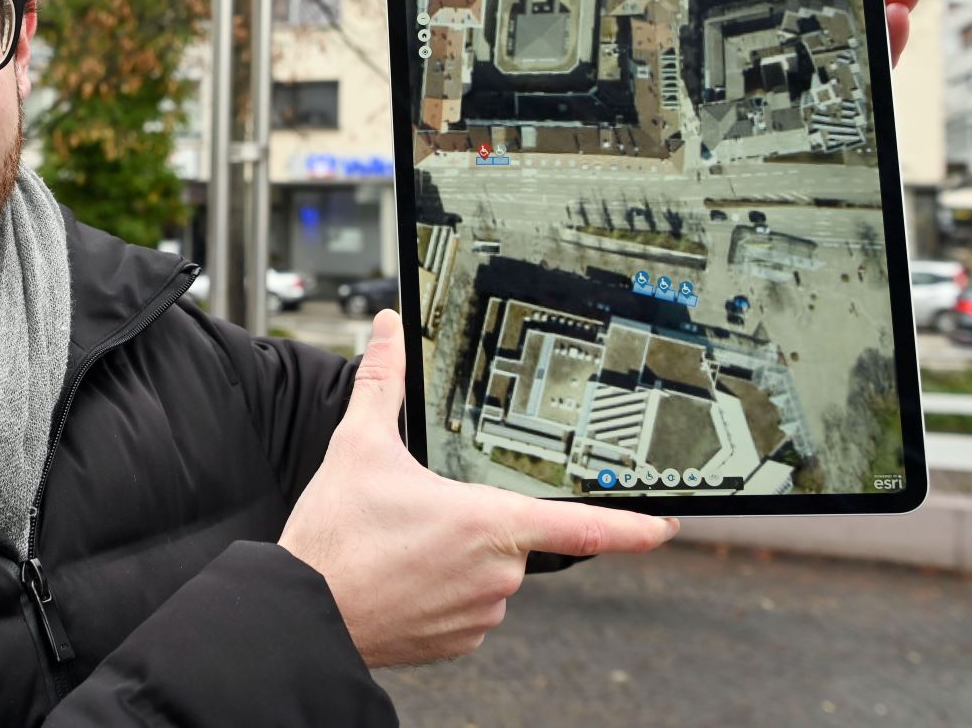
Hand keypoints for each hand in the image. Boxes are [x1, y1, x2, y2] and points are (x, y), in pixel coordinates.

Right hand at [279, 311, 678, 668]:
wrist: (303, 613)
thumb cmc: (333, 537)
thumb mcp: (358, 446)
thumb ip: (382, 382)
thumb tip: (386, 331)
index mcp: (487, 522)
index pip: (585, 528)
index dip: (635, 527)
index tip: (668, 526)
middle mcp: (496, 573)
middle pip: (513, 537)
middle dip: (476, 521)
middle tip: (419, 514)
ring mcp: (480, 612)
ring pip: (490, 572)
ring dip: (459, 557)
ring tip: (399, 546)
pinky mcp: (460, 641)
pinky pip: (469, 607)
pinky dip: (444, 590)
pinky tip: (403, 577)